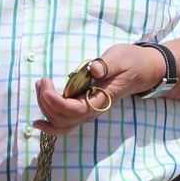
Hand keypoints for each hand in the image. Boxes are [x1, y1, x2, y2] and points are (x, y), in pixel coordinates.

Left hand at [32, 44, 163, 135]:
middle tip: (43, 81)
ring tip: (40, 86)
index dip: (56, 102)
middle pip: (64, 119)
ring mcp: (88, 112)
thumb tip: (92, 69)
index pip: (75, 110)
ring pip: (61, 122)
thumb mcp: (121, 57)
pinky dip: (50, 123)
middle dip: (47, 102)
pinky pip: (65, 123)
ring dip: (45, 107)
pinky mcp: (83, 108)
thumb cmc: (130, 62)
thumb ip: (107, 64)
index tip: (46, 86)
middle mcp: (93, 110)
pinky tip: (38, 122)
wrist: (141, 71)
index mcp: (102, 99)